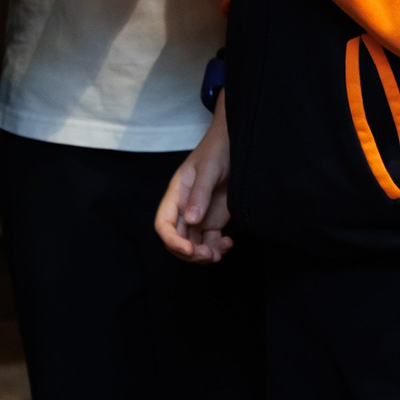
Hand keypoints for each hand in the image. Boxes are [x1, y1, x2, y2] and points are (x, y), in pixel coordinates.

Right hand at [154, 101, 233, 262]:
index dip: (172, 241)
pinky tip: (228, 244)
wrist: (235, 144)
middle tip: (208, 254)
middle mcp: (184, 209)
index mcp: (176, 195)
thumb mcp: (209, 169)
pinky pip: (210, 242)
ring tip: (219, 253)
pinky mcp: (214, 220)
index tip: (189, 249)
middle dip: (189, 253)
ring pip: (193, 245)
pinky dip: (217, 249)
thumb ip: (200, 193)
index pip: (164, 224)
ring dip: (203, 255)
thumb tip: (191, 220)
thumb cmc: (217, 151)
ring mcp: (199, 216)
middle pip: (177, 240)